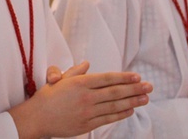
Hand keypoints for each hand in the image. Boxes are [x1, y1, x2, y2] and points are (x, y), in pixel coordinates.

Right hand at [9, 61, 151, 138]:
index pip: (107, 78)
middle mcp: (86, 96)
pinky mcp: (87, 124)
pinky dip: (121, 113)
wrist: (37, 118)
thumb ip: (76, 72)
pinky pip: (108, 118)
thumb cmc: (47, 96)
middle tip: (149, 86)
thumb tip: (87, 64)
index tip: (137, 77)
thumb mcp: (60, 79)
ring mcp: (88, 111)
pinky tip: (130, 110)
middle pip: (115, 92)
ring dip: (132, 101)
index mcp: (79, 83)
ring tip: (145, 98)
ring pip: (115, 105)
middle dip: (134, 89)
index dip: (124, 77)